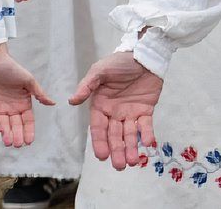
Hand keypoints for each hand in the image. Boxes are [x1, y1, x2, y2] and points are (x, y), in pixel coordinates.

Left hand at [0, 44, 53, 147]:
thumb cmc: (12, 68)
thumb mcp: (28, 80)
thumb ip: (39, 93)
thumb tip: (53, 104)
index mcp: (24, 101)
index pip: (27, 119)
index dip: (29, 130)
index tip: (29, 141)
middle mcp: (12, 106)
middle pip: (16, 124)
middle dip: (17, 135)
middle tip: (18, 145)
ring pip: (4, 123)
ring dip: (6, 133)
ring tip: (8, 142)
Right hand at [71, 52, 164, 169]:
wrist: (144, 54)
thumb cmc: (119, 62)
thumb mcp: (100, 71)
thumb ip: (87, 86)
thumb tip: (72, 101)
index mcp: (100, 105)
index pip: (98, 128)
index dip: (100, 142)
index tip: (102, 156)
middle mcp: (114, 112)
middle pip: (114, 136)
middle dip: (116, 151)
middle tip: (119, 166)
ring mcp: (130, 112)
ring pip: (129, 135)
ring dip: (131, 149)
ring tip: (133, 162)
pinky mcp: (146, 109)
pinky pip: (146, 125)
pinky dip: (147, 135)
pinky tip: (149, 144)